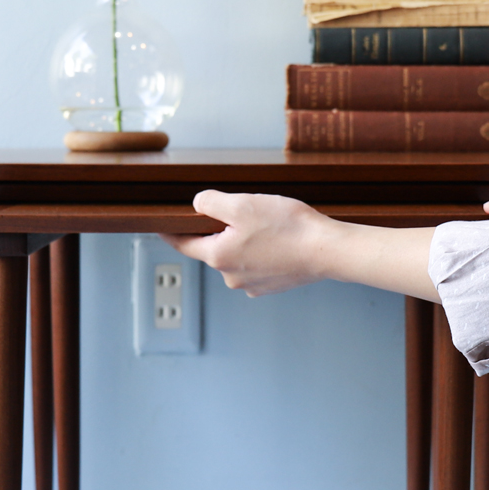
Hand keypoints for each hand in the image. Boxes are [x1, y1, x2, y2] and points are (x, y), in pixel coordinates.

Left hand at [164, 191, 338, 296]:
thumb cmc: (288, 228)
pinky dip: (262, 253)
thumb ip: (211, 203)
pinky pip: (256, 265)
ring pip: (237, 256)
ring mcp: (251, 285)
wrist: (327, 251)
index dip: (171, 231)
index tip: (161, 225)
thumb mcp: (243, 204)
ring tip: (269, 227)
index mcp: (218, 256)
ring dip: (245, 241)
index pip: (183, 244)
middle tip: (246, 212)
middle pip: (214, 248)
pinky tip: (278, 241)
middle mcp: (230, 277)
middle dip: (222, 230)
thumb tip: (197, 205)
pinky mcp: (270, 286)